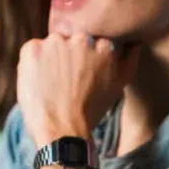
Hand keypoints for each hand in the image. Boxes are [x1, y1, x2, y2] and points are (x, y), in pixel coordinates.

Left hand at [16, 33, 140, 146]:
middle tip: (66, 80)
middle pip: (72, 40)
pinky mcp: (32, 48)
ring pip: (52, 44)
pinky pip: (32, 49)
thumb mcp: (118, 87)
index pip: (91, 42)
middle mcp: (81, 38)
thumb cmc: (91, 111)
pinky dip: (33, 62)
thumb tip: (135, 45)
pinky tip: (39, 81)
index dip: (84, 59)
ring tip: (52, 83)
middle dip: (69, 55)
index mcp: (104, 45)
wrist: (62, 129)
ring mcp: (55, 42)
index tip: (81, 75)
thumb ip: (129, 62)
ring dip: (51, 58)